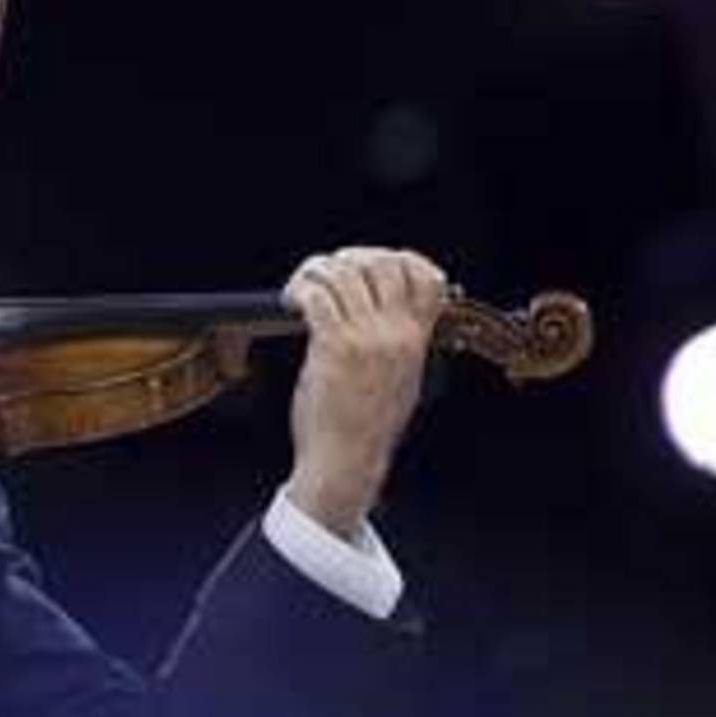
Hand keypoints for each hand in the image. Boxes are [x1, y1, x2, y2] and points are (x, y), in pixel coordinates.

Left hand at [280, 247, 446, 538]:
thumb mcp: (404, 379)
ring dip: (316, 270)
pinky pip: (316, 297)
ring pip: (344, 274)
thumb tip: (394, 313)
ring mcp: (364, 339)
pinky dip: (300, 288)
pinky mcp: (332, 347)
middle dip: (349, 258)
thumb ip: (402, 343)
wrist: (348, 459)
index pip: (425, 277)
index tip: (369, 264)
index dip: (398, 258)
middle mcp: (395, 334)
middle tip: (327, 271)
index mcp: (416, 340)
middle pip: (380, 264)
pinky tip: (290, 300)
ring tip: (303, 284)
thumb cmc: (367, 424)